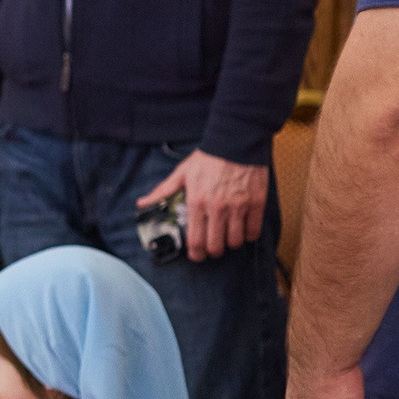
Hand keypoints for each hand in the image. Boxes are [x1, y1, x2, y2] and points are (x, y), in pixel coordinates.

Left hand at [137, 149, 267, 260]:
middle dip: (212, 251)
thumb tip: (142, 203)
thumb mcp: (181, 173)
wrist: (236, 142)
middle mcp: (217, 208)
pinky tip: (243, 230)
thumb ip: (162, 191)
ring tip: (227, 236)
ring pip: (235, 241)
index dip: (196, 253)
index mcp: (196, 202)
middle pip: (216, 246)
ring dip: (230, 243)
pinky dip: (248, 235)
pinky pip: (254, 231)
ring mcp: (238, 207)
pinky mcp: (256, 204)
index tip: (196, 255)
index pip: (195, 239)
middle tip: (212, 248)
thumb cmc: (208, 158)